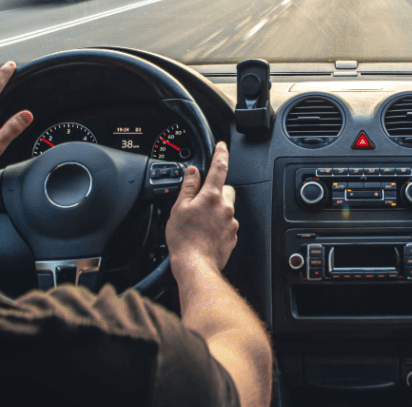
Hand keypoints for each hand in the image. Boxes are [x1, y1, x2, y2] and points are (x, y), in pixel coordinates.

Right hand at [165, 142, 237, 275]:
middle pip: (225, 189)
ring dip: (216, 209)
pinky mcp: (232, 236)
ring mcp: (231, 222)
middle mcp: (225, 207)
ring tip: (200, 221)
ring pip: (226, 207)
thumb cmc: (184, 239)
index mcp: (211, 196)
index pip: (219, 168)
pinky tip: (205, 232)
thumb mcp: (179, 208)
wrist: (195, 266)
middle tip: (200, 201)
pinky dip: (218, 224)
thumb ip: (188, 187)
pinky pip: (227, 224)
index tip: (221, 147)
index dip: (221, 154)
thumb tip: (192, 172)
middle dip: (215, 190)